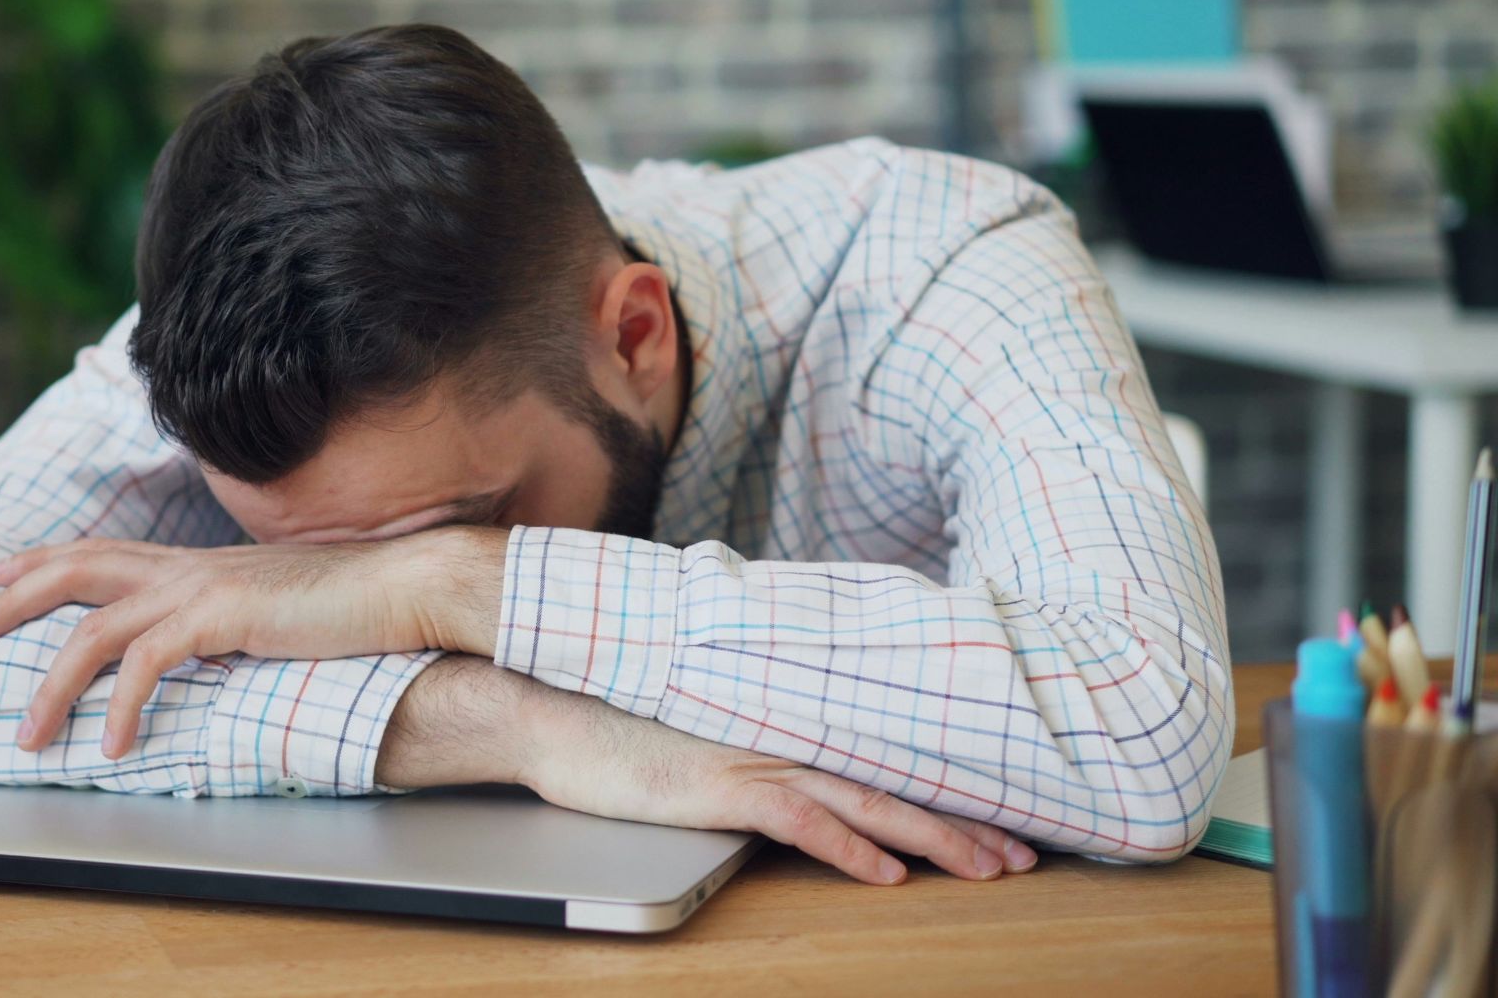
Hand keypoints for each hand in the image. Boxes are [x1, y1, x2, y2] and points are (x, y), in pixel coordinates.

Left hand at [0, 528, 505, 756]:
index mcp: (200, 563)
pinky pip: (147, 664)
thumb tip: (214, 642)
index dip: (42, 562)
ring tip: (29, 734)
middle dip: (12, 599)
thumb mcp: (276, 606)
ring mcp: (202, 587)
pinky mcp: (221, 617)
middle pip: (76, 569)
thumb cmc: (353, 603)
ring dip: (53, 685)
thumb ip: (234, 617)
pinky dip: (122, 707)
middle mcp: (190, 566)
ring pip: (94, 629)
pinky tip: (115, 745)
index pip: (103, 550)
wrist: (402, 587)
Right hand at [378, 657, 1038, 885]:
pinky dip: (849, 847)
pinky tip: (888, 874)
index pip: (881, 759)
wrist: (554, 705)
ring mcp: (755, 758)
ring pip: (868, 800)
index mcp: (783, 721)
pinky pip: (801, 820)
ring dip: (935, 837)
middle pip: (894, 782)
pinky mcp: (721, 786)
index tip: (1000, 817)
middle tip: (1026, 854)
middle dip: (968, 822)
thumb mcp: (701, 725)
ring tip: (991, 867)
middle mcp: (783, 735)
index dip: (946, 790)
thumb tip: (792, 759)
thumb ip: (752, 735)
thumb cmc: (618, 718)